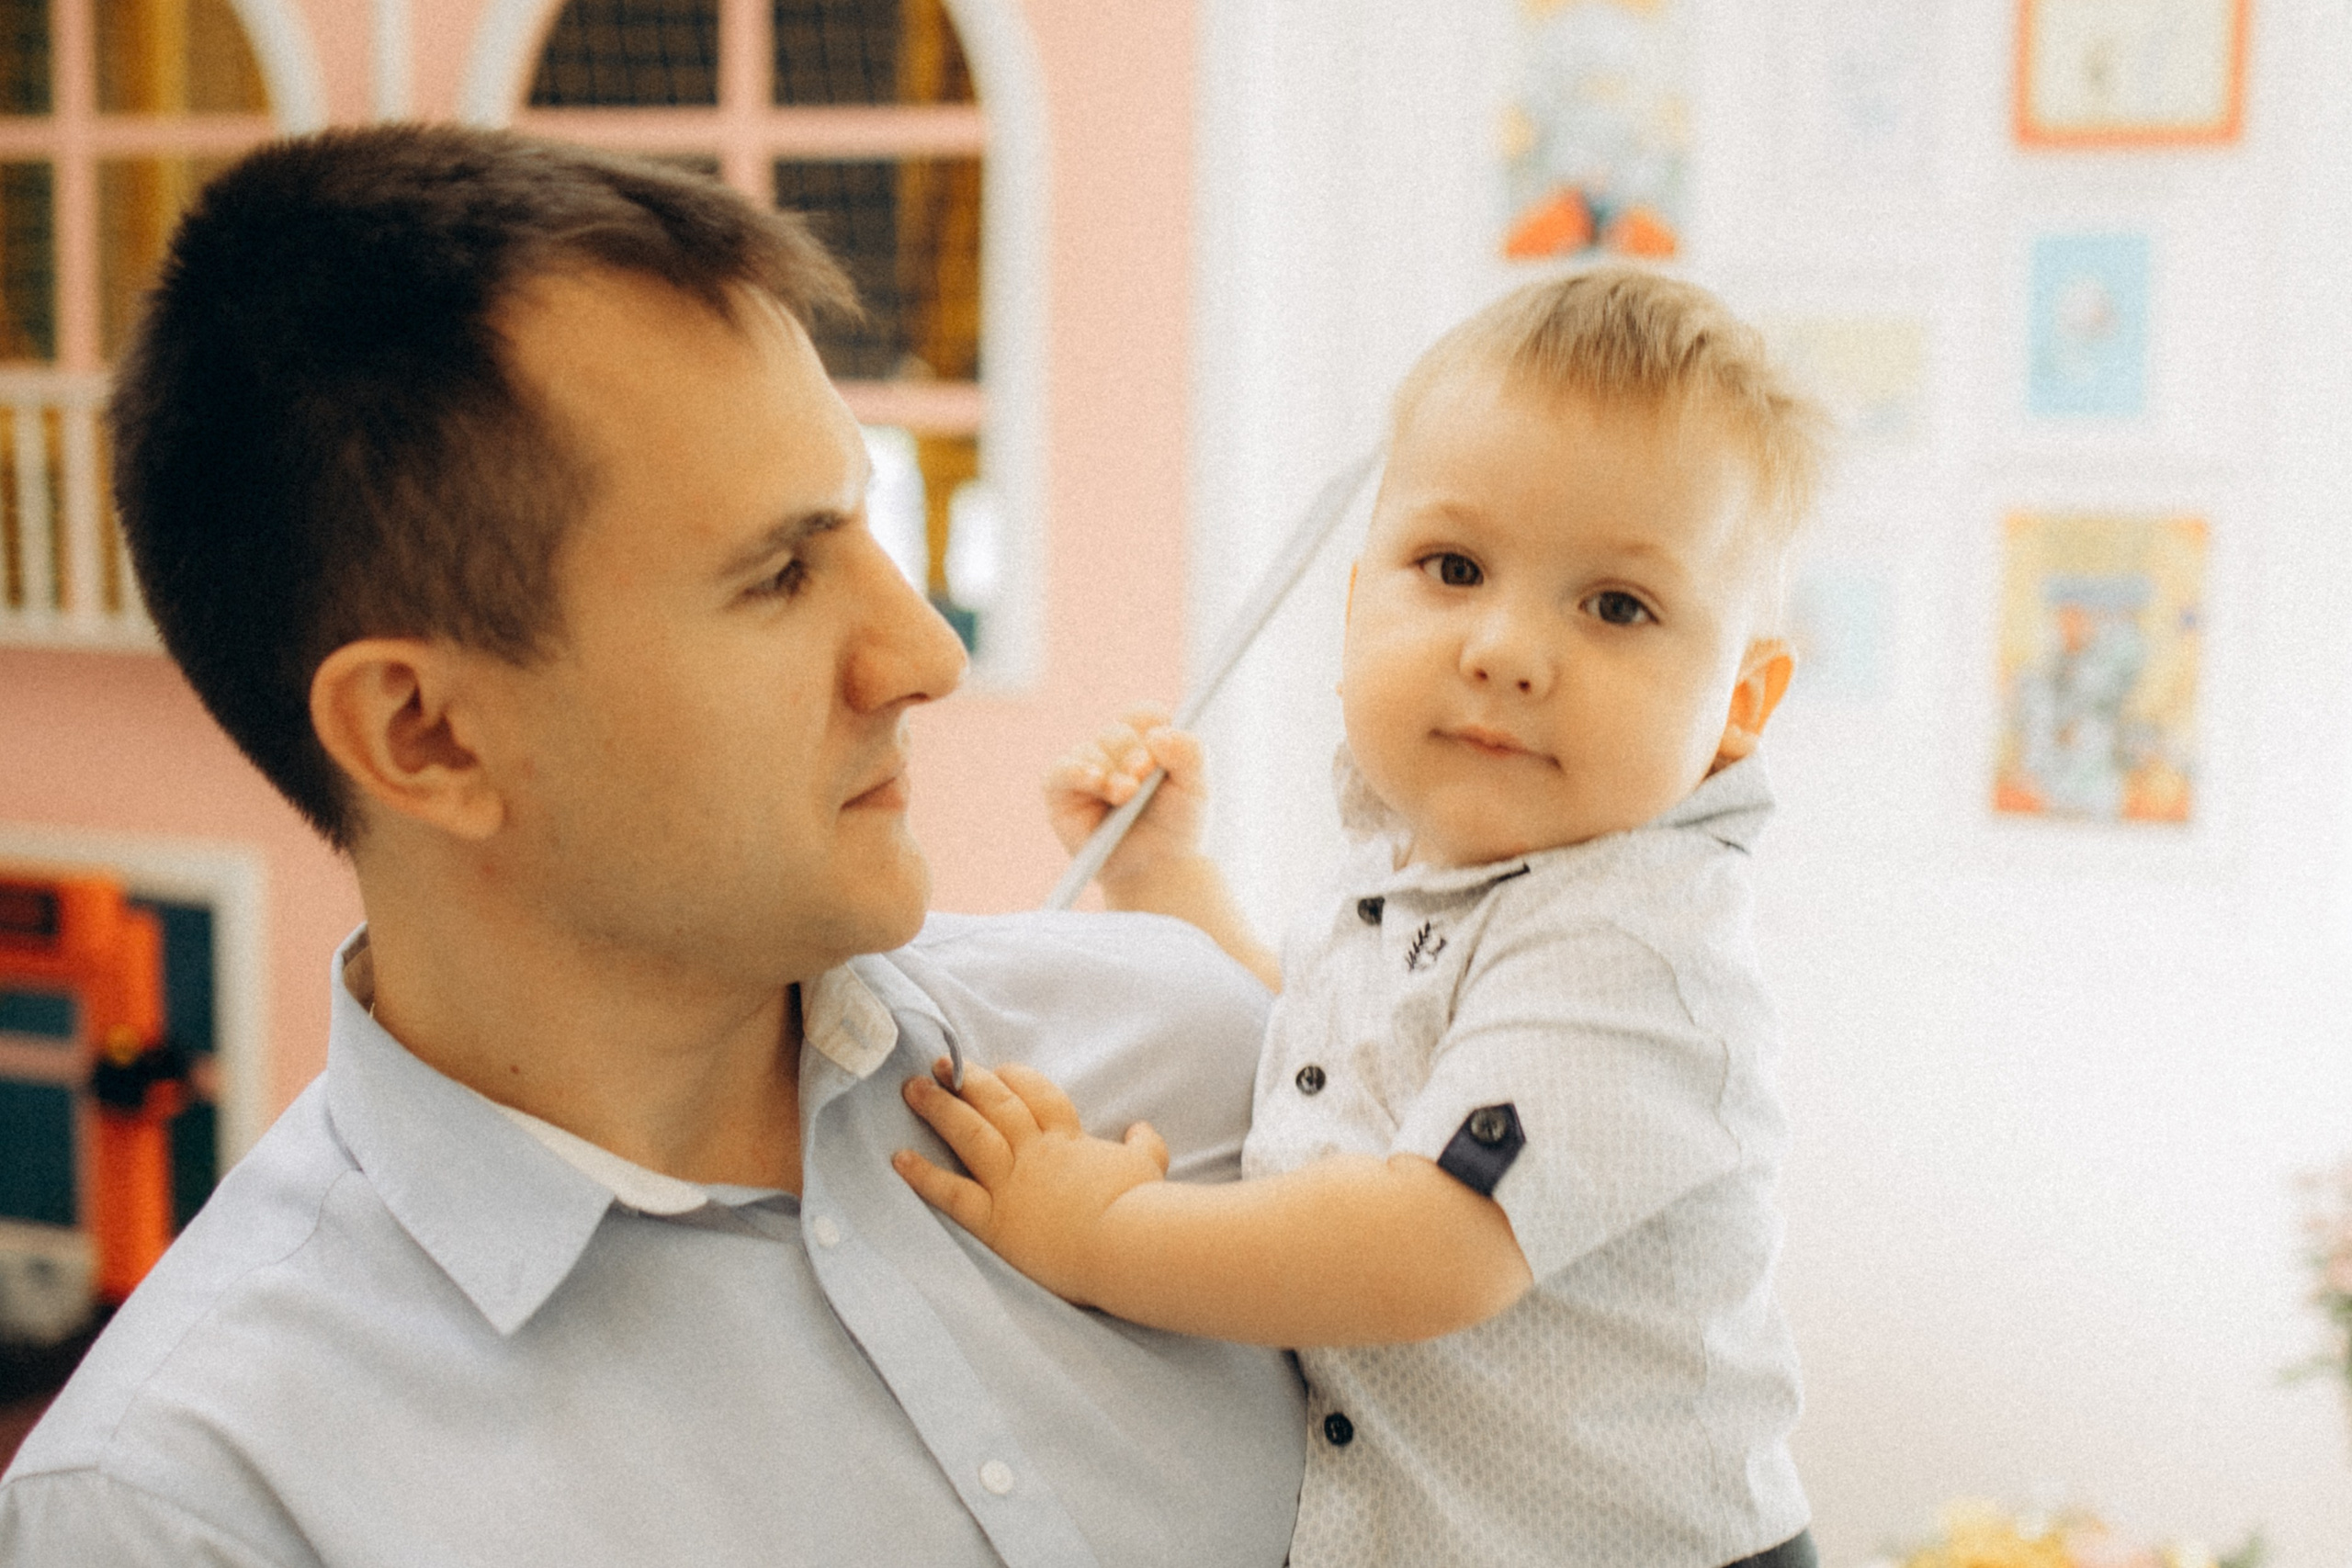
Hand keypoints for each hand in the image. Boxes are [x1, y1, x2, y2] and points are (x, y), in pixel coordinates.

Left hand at [893, 1059, 1167, 1305]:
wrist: (1125, 1241)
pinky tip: (898, 1158)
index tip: (999, 1069)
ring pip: (970, 1135)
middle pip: (996, 1105)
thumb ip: (1143, 1144)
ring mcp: (1012, 1182)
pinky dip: (924, 1175)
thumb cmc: (1141, 1206)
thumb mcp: (1149, 1166)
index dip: (1017, 1079)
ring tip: (911, 1088)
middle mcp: (1034, 1152)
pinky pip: (952, 1193)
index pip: (1038, 1096)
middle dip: (967, 1081)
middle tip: (940, 1062)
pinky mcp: (996, 1218)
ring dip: (939, 1109)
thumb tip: (1141, 1129)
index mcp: (1068, 1140)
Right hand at [1042, 706, 1208, 894]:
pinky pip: (1061, 771)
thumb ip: (1190, 754)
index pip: (1144, 715)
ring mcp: (1085, 766)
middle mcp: (1113, 749)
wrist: (1154, 870)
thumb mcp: (1195, 789)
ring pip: (1091, 750)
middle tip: (1143, 776)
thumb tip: (1160, 733)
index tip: (1162, 747)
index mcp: (1146, 740)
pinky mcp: (1060, 790)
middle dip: (1133, 755)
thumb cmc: (1175, 826)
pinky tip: (1096, 780)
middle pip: (1118, 732)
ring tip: (1125, 795)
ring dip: (1111, 772)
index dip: (1153, 727)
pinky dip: (1076, 772)